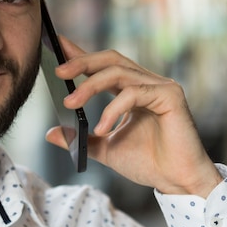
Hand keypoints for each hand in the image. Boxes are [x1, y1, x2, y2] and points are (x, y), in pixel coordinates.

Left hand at [45, 36, 221, 197]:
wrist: (177, 182)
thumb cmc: (148, 163)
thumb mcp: (104, 148)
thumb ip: (80, 138)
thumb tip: (49, 133)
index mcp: (131, 90)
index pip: (103, 65)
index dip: (80, 53)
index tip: (56, 44)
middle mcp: (146, 83)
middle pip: (110, 59)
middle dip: (82, 62)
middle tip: (58, 71)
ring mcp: (159, 86)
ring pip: (118, 72)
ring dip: (90, 86)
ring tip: (70, 102)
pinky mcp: (170, 96)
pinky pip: (133, 94)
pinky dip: (112, 110)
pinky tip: (101, 129)